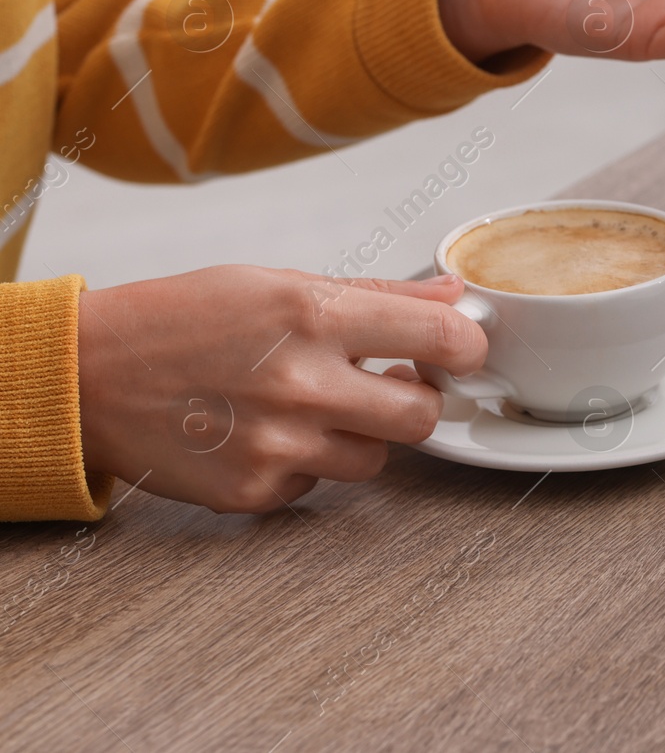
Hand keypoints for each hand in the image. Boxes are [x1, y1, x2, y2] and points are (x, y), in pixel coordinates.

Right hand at [77, 267, 486, 512]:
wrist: (88, 376)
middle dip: (418, 400)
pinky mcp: (254, 490)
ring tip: (313, 405)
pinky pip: (319, 485)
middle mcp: (301, 383)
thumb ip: (374, 296)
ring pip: (376, 459)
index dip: (467, 347)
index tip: (462, 349)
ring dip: (361, 435)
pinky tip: (268, 432)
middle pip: (422, 416)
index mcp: (312, 315)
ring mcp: (278, 445)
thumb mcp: (276, 282)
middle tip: (392, 383)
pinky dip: (307, 463)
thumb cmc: (182, 318)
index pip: (441, 339)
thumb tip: (452, 298)